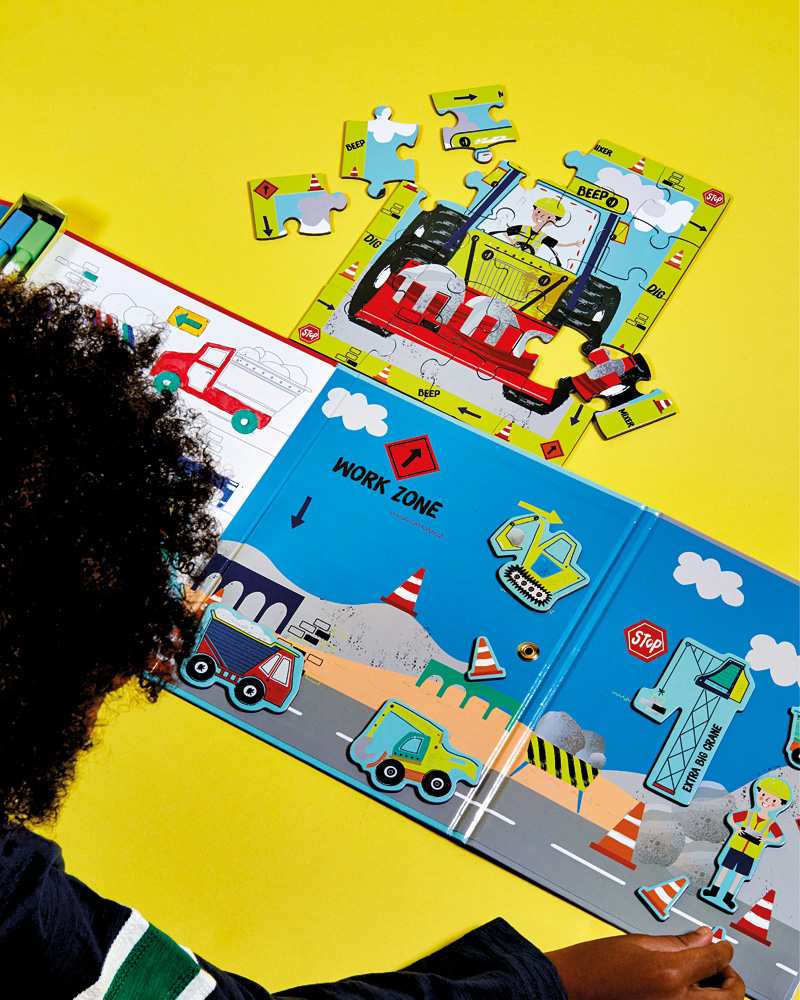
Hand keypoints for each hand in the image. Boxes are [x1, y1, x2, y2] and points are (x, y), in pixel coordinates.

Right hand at [546, 926, 744, 999]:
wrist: (570, 990)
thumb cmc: (594, 965)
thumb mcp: (636, 942)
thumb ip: (676, 942)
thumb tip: (703, 936)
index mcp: (671, 973)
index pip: (717, 959)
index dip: (723, 947)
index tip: (720, 942)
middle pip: (730, 995)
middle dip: (731, 978)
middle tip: (719, 965)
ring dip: (717, 993)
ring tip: (702, 978)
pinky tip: (683, 989)